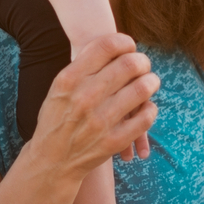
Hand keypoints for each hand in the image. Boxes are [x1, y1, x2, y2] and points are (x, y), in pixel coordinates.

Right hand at [30, 33, 159, 177]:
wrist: (51, 161)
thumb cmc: (56, 118)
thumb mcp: (59, 88)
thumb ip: (81, 67)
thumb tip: (111, 44)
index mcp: (69, 80)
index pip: (106, 46)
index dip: (125, 42)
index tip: (130, 46)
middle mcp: (85, 97)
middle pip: (129, 64)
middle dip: (142, 60)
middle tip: (144, 64)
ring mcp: (100, 120)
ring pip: (142, 89)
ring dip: (152, 82)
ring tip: (151, 82)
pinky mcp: (114, 141)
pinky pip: (145, 118)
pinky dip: (151, 109)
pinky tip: (147, 107)